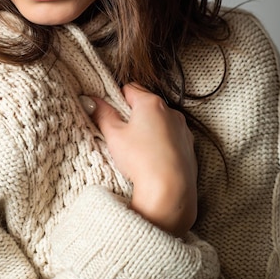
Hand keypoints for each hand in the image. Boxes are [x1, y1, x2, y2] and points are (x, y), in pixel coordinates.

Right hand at [83, 84, 197, 237]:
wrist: (170, 190)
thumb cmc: (141, 160)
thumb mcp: (114, 135)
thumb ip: (102, 114)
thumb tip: (91, 101)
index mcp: (151, 103)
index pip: (129, 88)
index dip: (116, 99)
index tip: (109, 113)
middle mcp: (171, 111)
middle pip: (145, 104)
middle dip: (131, 115)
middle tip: (119, 133)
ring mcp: (182, 129)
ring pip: (159, 121)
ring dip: (147, 128)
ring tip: (135, 148)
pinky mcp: (188, 146)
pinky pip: (170, 137)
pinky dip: (160, 142)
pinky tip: (150, 157)